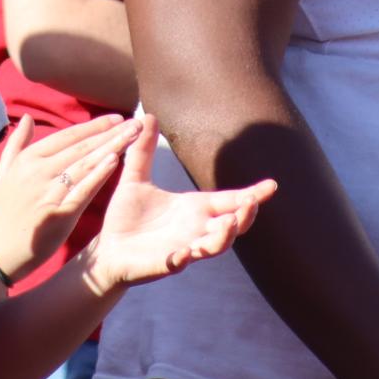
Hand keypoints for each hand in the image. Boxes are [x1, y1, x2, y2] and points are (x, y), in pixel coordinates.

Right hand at [0, 114, 140, 281]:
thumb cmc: (3, 212)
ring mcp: (47, 192)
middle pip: (81, 147)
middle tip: (135, 123)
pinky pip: (82, 191)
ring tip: (132, 136)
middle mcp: (38, 171)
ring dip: (111, 148)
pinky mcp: (57, 214)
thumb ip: (17, 143)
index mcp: (28, 159)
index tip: (116, 117)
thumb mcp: (4, 173)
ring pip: (85, 164)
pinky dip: (98, 175)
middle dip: (110, 133)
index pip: (67, 136)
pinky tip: (115, 161)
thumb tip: (27, 117)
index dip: (93, 126)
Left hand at [84, 118, 274, 290]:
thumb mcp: (135, 178)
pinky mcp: (163, 264)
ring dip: (223, 237)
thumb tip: (148, 115)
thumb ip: (143, 151)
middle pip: (231, 226)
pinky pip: (177, 263)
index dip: (252, 194)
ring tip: (228, 223)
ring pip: (213, 247)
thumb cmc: (126, 217)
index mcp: (193, 209)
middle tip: (251, 202)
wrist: (106, 249)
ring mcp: (182, 248)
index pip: (229, 201)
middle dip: (244, 216)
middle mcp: (194, 230)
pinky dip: (182, 259)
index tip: (272, 185)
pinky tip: (184, 254)